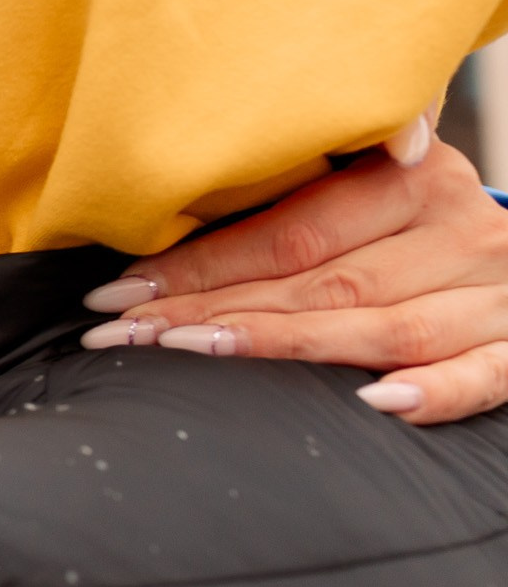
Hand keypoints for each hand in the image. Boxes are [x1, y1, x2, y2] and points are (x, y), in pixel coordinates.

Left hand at [78, 138, 507, 424]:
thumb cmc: (421, 233)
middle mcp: (460, 232)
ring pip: (383, 328)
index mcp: (414, 181)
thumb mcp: (378, 191)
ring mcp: (499, 295)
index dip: (197, 265)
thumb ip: (310, 191)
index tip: (117, 293)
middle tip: (123, 333)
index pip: (288, 233)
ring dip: (281, 347)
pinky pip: (484, 376)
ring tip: (190, 355)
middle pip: (318, 282)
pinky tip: (377, 405)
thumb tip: (188, 184)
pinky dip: (434, 391)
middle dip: (208, 311)